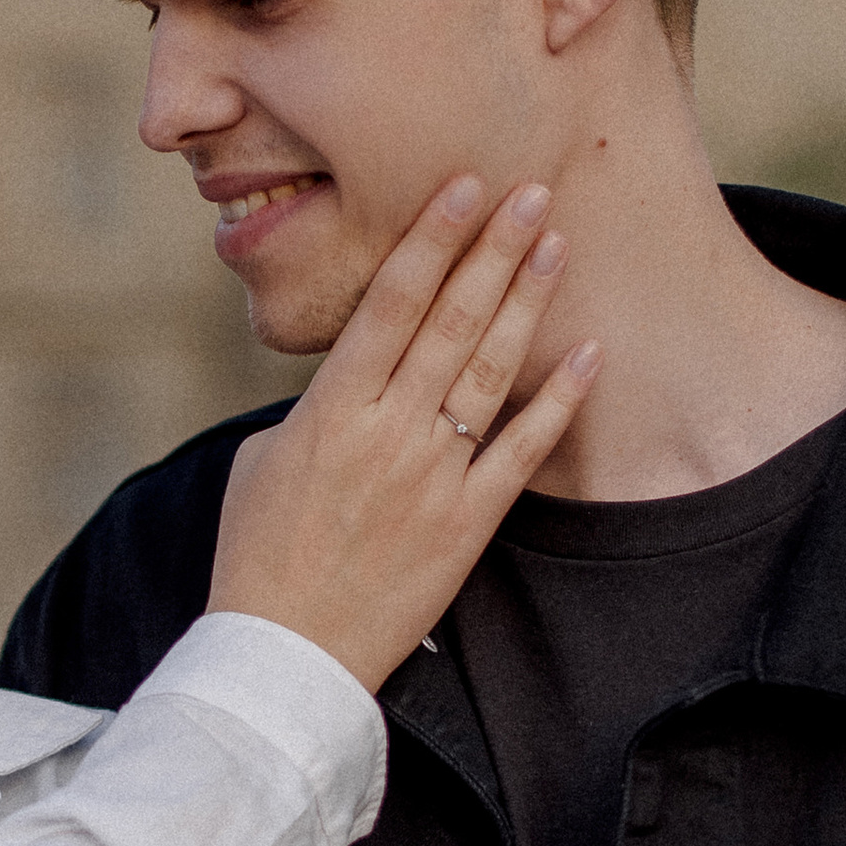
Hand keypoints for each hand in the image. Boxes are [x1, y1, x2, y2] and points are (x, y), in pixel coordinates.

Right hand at [208, 178, 600, 690]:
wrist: (283, 657)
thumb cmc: (258, 556)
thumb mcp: (263, 460)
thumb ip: (317, 408)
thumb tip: (355, 375)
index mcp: (329, 410)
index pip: (389, 304)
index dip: (431, 240)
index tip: (464, 189)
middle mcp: (386, 433)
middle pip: (451, 321)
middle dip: (493, 250)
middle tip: (532, 191)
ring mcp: (431, 478)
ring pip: (490, 371)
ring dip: (526, 302)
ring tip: (557, 245)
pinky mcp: (466, 526)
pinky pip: (522, 452)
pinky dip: (558, 401)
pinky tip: (588, 354)